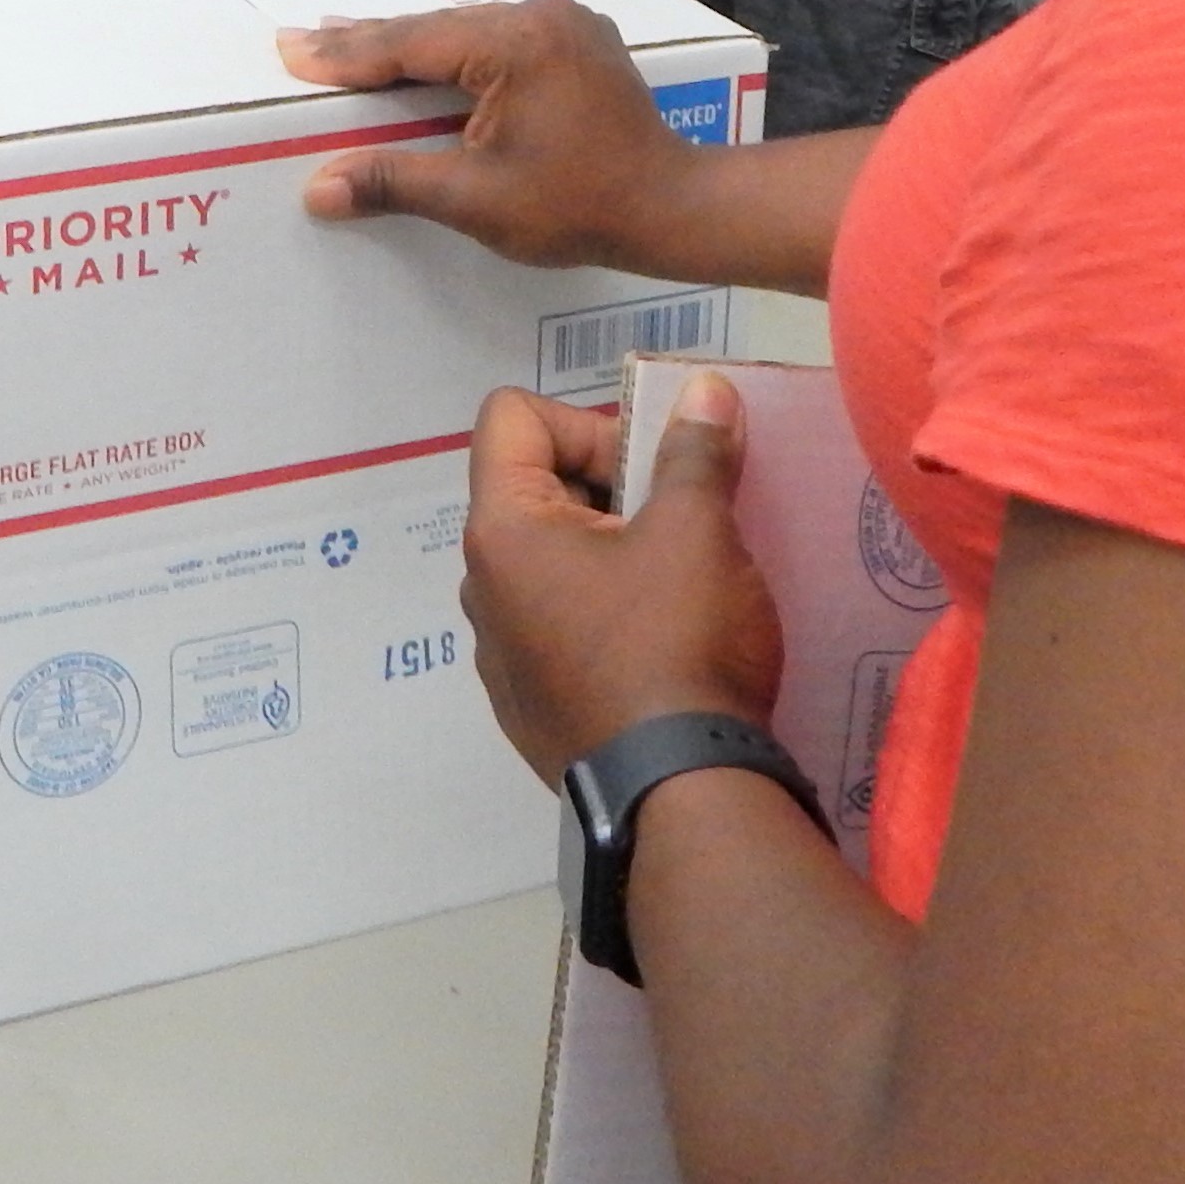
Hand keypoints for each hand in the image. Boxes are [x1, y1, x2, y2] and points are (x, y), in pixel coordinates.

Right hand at [277, 0, 695, 266]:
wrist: (671, 206)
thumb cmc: (579, 206)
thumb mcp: (477, 200)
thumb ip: (395, 182)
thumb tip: (319, 188)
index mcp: (515, 43)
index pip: (410, 44)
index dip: (347, 55)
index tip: (291, 51)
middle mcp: (540, 15)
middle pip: (434, 29)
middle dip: (368, 42)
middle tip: (301, 41)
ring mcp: (563, 23)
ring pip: (464, 30)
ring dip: (410, 45)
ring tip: (348, 45)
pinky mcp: (576, 40)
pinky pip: (496, 37)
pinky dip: (454, 52)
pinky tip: (424, 58)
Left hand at [464, 373, 785, 781]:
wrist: (679, 795)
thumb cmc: (678, 643)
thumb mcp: (698, 531)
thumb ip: (694, 452)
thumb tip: (703, 388)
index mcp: (502, 530)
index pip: (511, 417)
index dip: (586, 420)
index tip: (648, 470)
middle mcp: (481, 586)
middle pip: (532, 487)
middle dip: (609, 485)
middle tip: (680, 519)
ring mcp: (499, 655)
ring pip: (550, 561)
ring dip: (610, 550)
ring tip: (679, 581)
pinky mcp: (529, 707)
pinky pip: (557, 626)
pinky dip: (603, 612)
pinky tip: (661, 644)